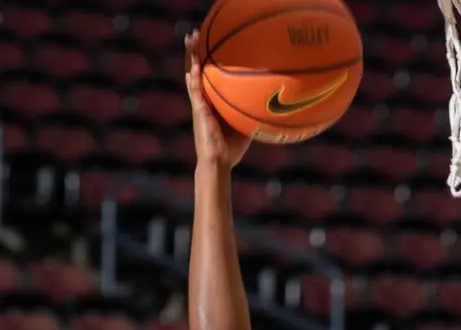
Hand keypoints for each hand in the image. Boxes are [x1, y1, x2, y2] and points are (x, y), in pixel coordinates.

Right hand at [185, 31, 250, 168]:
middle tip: (193, 34)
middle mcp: (203, 102)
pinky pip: (195, 94)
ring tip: (189, 41)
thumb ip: (251, 113)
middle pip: (196, 71)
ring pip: (192, 77)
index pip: (206, 77)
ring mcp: (199, 107)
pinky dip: (194, 81)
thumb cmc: (231, 149)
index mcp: (211, 104)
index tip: (206, 43)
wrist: (219, 164)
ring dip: (190, 59)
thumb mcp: (244, 126)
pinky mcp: (199, 114)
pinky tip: (193, 69)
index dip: (205, 61)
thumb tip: (272, 106)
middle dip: (194, 53)